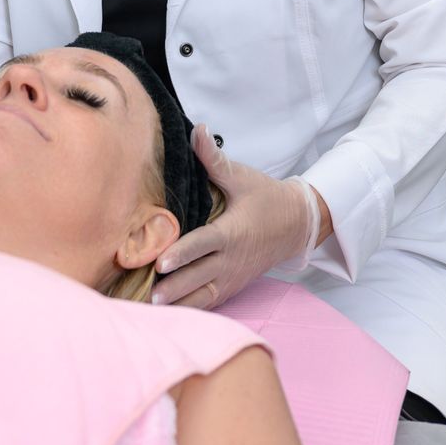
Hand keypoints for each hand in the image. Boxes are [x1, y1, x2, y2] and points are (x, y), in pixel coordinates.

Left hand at [152, 125, 320, 309]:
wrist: (297, 224)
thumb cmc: (266, 198)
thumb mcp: (242, 177)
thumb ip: (214, 158)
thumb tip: (197, 129)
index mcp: (231, 232)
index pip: (203, 246)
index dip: (181, 255)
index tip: (160, 263)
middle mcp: (231, 260)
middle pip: (199, 278)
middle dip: (174, 288)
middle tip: (148, 298)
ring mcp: (233, 277)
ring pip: (204, 296)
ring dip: (180, 304)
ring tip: (152, 311)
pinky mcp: (233, 286)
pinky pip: (211, 301)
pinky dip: (191, 309)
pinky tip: (169, 315)